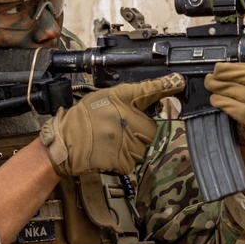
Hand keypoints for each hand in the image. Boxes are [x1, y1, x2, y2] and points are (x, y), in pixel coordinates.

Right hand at [40, 74, 185, 176]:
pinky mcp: (122, 158)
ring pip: (143, 146)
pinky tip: (110, 151)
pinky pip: (133, 161)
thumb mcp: (103, 97)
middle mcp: (126, 118)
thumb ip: (128, 97)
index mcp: (121, 100)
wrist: (66, 141)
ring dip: (132, 146)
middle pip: (151, 128)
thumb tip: (150, 96)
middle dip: (140, 131)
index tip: (178, 82)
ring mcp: (125, 139)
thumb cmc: (83, 119)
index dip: (165, 86)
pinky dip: (124, 159)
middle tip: (120, 129)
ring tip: (112, 140)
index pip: (148, 91)